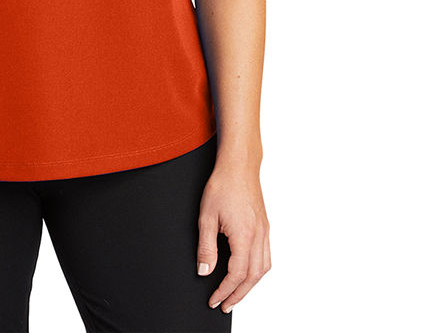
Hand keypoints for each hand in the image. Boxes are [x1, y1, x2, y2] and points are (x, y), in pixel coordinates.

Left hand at [196, 161, 270, 313]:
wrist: (239, 166)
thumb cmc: (222, 186)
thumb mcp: (206, 217)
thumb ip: (206, 247)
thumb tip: (204, 271)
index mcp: (244, 236)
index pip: (237, 274)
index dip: (225, 290)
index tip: (215, 299)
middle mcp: (259, 236)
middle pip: (253, 276)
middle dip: (238, 294)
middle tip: (225, 304)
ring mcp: (265, 231)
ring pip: (263, 268)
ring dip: (250, 285)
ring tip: (235, 293)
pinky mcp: (265, 226)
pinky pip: (266, 256)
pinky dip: (257, 270)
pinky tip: (247, 272)